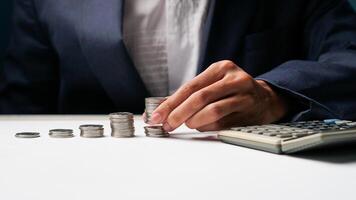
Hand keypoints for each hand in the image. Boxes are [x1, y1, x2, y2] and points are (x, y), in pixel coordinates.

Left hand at [149, 60, 288, 131]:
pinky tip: (202, 126)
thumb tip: (162, 110)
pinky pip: (222, 123)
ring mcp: (244, 94)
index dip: (171, 103)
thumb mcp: (214, 84)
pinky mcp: (249, 110)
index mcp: (220, 68)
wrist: (265, 99)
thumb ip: (191, 94)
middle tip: (168, 125)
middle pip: (200, 97)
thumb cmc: (231, 92)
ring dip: (194, 121)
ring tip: (188, 125)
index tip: (157, 115)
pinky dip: (207, 127)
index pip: (190, 86)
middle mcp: (233, 78)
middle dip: (179, 113)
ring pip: (212, 110)